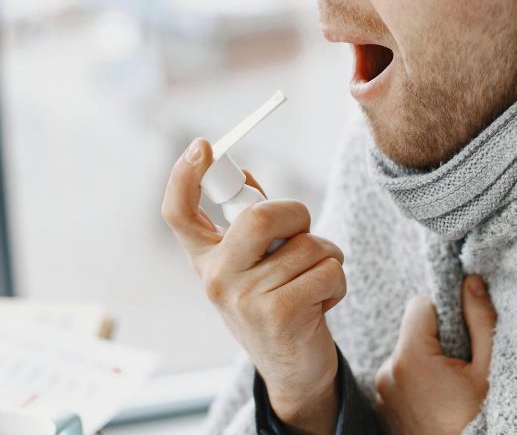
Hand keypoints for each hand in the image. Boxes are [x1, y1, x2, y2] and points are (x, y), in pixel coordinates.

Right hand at [162, 139, 345, 433]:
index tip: (202, 146)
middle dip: (297, 214)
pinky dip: (337, 282)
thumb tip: (244, 175)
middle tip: (303, 231)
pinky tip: (321, 303)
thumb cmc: (278, 302)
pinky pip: (328, 269)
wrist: (294, 370)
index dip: (184, 176)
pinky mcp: (281, 315)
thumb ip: (250, 223)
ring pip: (308, 244)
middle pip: (261, 216)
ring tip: (312, 283)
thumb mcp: (254, 263)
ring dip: (326, 257)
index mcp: (206, 259)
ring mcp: (245, 299)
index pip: (179, 214)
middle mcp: (216, 278)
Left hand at [374, 275, 495, 434]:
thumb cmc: (474, 420)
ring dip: (424, 361)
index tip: (458, 336)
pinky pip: (398, 375)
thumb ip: (480, 321)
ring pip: (406, 353)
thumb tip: (470, 281)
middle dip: (435, 340)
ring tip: (445, 388)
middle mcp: (389, 370)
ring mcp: (381, 388)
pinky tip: (431, 399)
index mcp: (412, 357)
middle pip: (413, 331)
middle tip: (456, 369)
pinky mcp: (380, 401)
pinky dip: (413, 380)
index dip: (443, 314)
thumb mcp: (487, 370)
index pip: (420, 305)